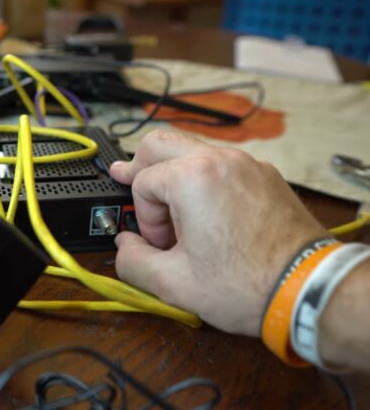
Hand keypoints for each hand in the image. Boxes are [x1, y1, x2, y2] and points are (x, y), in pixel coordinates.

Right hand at [109, 130, 327, 335]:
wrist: (307, 289)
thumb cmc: (248, 284)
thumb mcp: (173, 283)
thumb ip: (132, 261)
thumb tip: (125, 246)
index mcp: (193, 179)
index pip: (142, 181)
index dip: (143, 216)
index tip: (158, 243)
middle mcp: (220, 160)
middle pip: (160, 143)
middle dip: (142, 170)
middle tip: (130, 185)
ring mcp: (247, 164)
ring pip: (192, 149)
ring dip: (174, 175)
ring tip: (172, 209)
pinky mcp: (265, 176)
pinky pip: (222, 164)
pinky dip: (204, 180)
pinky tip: (205, 212)